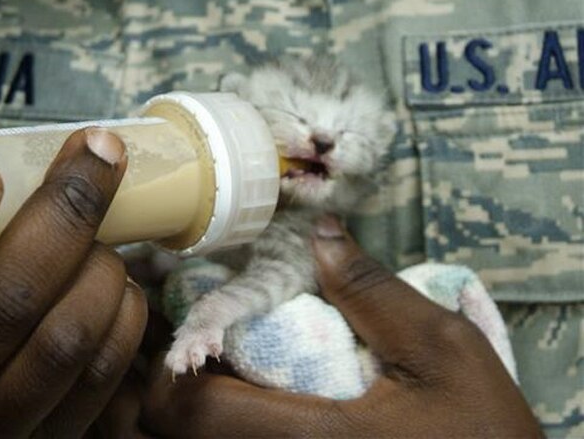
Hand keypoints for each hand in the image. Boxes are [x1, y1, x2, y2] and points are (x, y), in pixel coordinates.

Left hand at [141, 216, 540, 437]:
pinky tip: (255, 394)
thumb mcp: (442, 350)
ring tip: (228, 367)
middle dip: (178, 385)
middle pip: (177, 435)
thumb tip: (321, 233)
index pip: (188, 412)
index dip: (172, 367)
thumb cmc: (480, 433)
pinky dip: (223, 423)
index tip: (198, 331)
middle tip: (205, 343)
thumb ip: (373, 291)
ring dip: (198, 406)